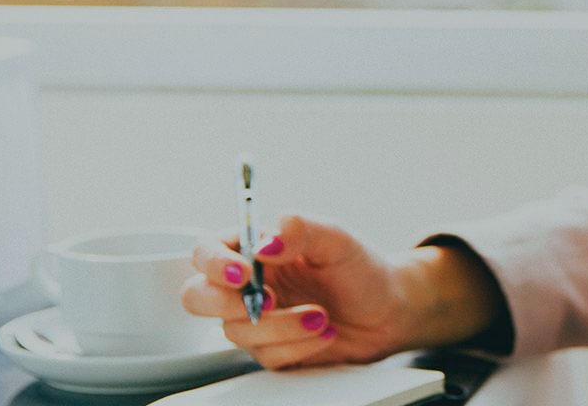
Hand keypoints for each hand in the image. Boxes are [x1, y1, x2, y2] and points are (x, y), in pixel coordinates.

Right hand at [178, 214, 495, 369]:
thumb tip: (269, 240)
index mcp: (254, 250)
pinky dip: (298, 346)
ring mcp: (256, 320)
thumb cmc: (362, 270)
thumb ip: (302, 230)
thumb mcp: (338, 239)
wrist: (389, 312)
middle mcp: (248, 284)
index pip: (206, 252)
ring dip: (281, 327)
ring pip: (236, 332)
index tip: (244, 273)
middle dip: (228, 304)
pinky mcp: (271, 349)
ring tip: (320, 315)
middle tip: (270, 302)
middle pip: (198, 297)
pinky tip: (323, 332)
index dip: (214, 264)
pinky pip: (266, 356)